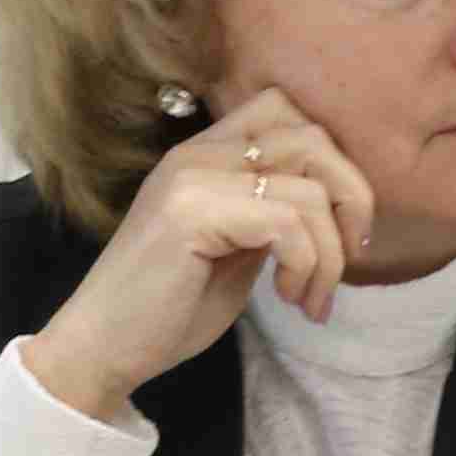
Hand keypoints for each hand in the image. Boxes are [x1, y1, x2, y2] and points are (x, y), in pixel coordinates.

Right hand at [25, 90, 377, 423]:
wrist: (103, 346)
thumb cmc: (167, 307)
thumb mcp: (234, 247)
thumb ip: (270, 212)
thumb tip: (335, 206)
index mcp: (203, 156)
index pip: (284, 110)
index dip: (331, 161)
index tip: (334, 224)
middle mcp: (196, 154)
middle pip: (313, 138)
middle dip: (353, 202)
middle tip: (344, 261)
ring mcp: (192, 179)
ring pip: (311, 189)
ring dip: (331, 254)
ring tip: (309, 296)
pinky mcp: (193, 213)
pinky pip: (288, 224)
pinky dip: (308, 268)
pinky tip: (289, 299)